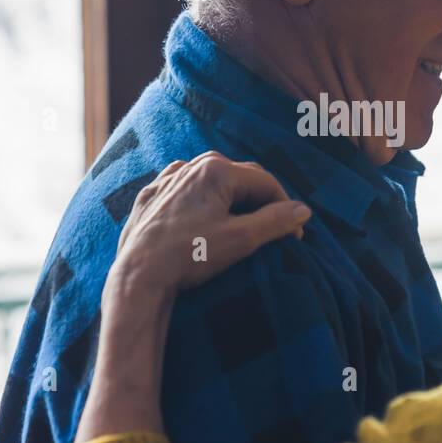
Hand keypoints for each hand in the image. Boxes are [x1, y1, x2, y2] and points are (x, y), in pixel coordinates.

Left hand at [104, 151, 310, 303]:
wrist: (138, 276)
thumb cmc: (190, 256)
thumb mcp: (241, 239)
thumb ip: (276, 221)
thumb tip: (303, 210)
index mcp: (216, 170)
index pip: (265, 182)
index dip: (285, 207)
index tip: (295, 234)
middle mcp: (190, 166)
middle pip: (239, 176)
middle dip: (260, 201)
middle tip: (273, 228)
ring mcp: (166, 180)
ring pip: (210, 180)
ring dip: (231, 197)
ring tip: (241, 221)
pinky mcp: (149, 196)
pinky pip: (183, 189)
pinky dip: (201, 199)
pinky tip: (203, 216)